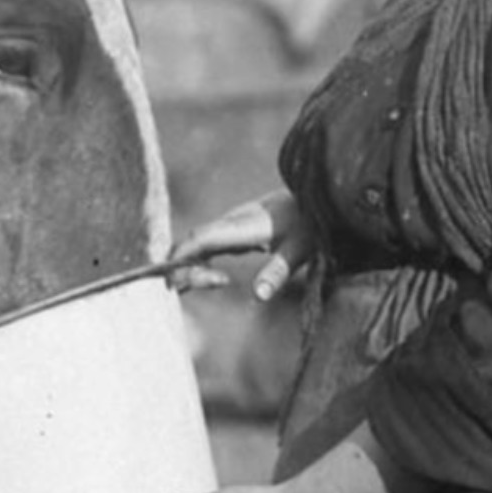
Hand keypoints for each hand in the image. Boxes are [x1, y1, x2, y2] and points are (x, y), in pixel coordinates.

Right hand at [168, 189, 311, 299]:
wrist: (316, 197)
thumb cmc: (310, 226)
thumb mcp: (298, 251)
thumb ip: (277, 272)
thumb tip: (258, 296)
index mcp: (241, 225)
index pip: (200, 239)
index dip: (183, 257)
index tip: (174, 281)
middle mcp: (230, 221)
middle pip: (193, 240)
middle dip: (180, 265)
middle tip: (178, 291)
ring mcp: (230, 223)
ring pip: (197, 241)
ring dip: (188, 263)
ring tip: (188, 288)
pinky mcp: (234, 227)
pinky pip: (207, 242)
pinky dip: (199, 259)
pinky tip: (210, 277)